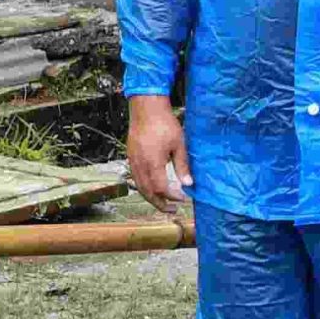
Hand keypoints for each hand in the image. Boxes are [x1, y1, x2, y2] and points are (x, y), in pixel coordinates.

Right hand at [126, 94, 192, 210]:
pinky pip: (136, 178)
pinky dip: (144, 188)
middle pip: (148, 192)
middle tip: (172, 210)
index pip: (161, 189)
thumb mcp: (179, 144)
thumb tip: (188, 184)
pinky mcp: (130, 156)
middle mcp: (140, 165)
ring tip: (163, 203)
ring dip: (151, 198)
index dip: (172, 196)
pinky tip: (152, 188)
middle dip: (160, 204)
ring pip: (140, 187)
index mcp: (153, 163)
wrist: (146, 108)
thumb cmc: (164, 124)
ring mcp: (133, 161)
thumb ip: (183, 166)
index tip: (183, 198)